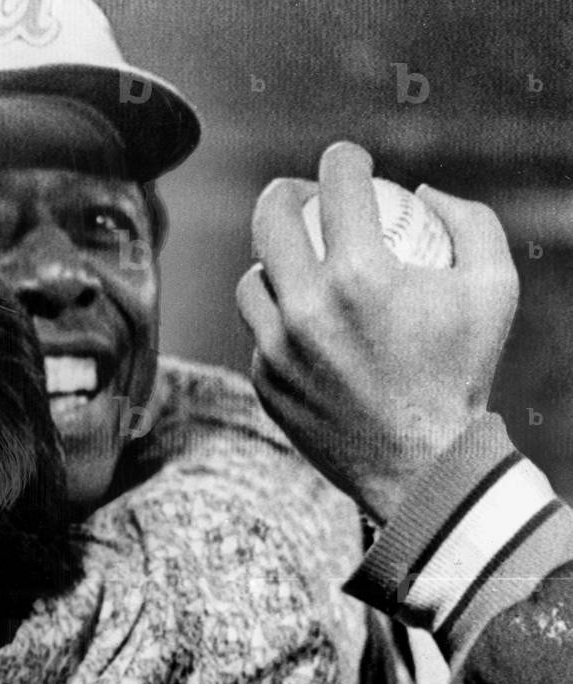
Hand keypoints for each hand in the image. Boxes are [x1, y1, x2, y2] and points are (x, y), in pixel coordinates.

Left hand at [236, 142, 518, 523]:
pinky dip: (276, 319)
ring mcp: (275, 348)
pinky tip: (303, 321)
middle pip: (270, 216)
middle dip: (289, 192)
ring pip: (251, 277)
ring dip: (273, 261)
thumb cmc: (463, 373)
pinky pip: (257, 330)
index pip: (336, 181)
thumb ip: (470, 219)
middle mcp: (306, 307)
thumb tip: (420, 190)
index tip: (352, 163)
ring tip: (300, 266)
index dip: (345, 157)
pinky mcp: (263, 379)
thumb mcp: (494, 288)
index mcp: (360, 275)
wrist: (421, 465)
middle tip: (308, 199)